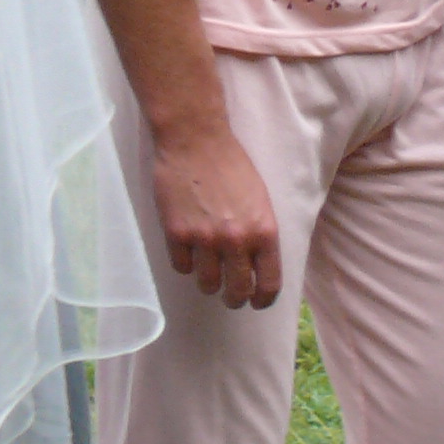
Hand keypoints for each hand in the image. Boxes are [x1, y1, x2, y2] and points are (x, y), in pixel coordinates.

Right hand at [149, 126, 281, 308]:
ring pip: (207, 283)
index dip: (262, 300)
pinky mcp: (175, 232)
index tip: (256, 303)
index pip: (268, 284)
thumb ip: (260, 234)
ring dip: (208, 285)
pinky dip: (185, 264)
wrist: (195, 140)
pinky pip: (181, 266)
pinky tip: (187, 254)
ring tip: (207, 278)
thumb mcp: (260, 201)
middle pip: (237, 290)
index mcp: (264, 232)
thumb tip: (254, 262)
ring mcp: (204, 238)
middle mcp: (236, 241)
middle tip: (230, 298)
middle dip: (235, 299)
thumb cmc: (231, 165)